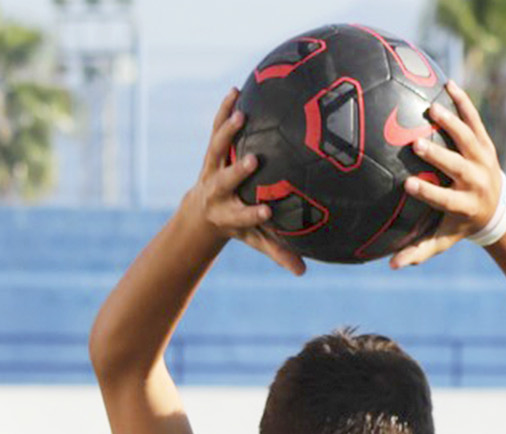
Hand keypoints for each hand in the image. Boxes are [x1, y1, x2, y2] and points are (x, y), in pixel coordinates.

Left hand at [181, 90, 305, 275]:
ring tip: (241, 116)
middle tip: (252, 160)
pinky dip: (224, 110)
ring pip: (216, 149)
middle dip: (237, 171)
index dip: (253, 214)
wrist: (203, 210)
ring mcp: (211, 168)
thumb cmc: (237, 225)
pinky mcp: (211, 151)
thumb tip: (303, 271)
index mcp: (229, 214)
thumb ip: (278, 252)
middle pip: (226, 180)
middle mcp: (217, 190)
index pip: (242, 216)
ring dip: (227, 134)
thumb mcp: (256, 240)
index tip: (268, 210)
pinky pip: (215, 129)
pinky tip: (236, 91)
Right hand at [390, 82, 505, 268]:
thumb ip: (419, 251)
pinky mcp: (485, 143)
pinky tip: (448, 83)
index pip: (445, 199)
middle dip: (439, 156)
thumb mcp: (444, 239)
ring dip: (451, 124)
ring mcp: (482, 159)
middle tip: (417, 145)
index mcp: (465, 204)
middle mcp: (475, 180)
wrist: (499, 207)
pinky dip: (464, 102)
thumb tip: (391, 266)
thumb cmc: (462, 223)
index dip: (428, 193)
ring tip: (430, 110)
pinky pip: (475, 120)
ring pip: (468, 139)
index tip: (408, 185)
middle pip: (457, 167)